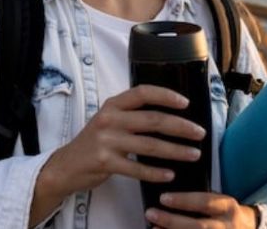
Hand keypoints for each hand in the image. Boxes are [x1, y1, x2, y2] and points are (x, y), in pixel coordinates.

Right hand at [37, 85, 206, 197]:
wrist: (66, 165)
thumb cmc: (95, 141)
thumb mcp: (109, 119)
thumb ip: (132, 114)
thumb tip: (170, 113)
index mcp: (113, 104)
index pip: (143, 93)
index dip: (166, 96)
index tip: (186, 103)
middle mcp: (110, 119)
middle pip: (153, 120)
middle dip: (181, 127)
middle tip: (200, 133)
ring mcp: (106, 141)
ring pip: (149, 145)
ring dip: (175, 151)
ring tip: (194, 154)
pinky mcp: (105, 162)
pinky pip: (137, 168)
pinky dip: (156, 172)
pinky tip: (170, 174)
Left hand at [145, 192, 258, 227]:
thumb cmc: (225, 213)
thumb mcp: (219, 202)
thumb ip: (201, 200)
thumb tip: (169, 198)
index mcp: (228, 207)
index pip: (205, 202)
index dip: (183, 200)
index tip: (163, 198)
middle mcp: (227, 226)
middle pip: (199, 226)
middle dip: (173, 221)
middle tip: (150, 213)